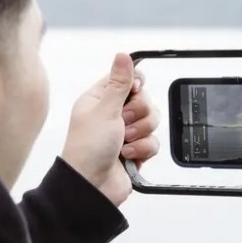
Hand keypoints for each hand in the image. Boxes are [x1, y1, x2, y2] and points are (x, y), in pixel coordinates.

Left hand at [60, 53, 160, 206]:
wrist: (91, 186)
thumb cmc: (87, 149)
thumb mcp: (104, 110)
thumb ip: (119, 82)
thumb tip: (122, 55)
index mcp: (100, 99)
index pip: (128, 79)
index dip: (136, 84)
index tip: (133, 92)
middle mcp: (113, 114)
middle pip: (145, 100)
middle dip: (139, 114)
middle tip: (123, 123)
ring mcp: (125, 133)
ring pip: (152, 121)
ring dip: (140, 133)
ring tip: (123, 143)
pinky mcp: (136, 150)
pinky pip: (154, 142)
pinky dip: (143, 149)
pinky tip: (128, 156)